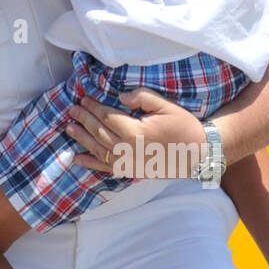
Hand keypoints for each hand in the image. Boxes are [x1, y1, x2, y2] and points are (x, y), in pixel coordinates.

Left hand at [66, 88, 206, 178]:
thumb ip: (141, 97)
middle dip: (84, 119)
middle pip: (99, 132)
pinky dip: (90, 164)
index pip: (107, 116)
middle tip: (72, 109)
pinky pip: (106, 169)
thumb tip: (120, 97)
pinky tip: (77, 159)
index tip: (83, 98)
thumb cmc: (184, 127)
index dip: (93, 106)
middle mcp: (128, 150)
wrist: (199, 154)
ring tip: (69, 128)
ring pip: (98, 150)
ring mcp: (128, 163)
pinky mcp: (131, 171)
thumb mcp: (166, 105)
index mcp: (135, 132)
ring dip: (82, 138)